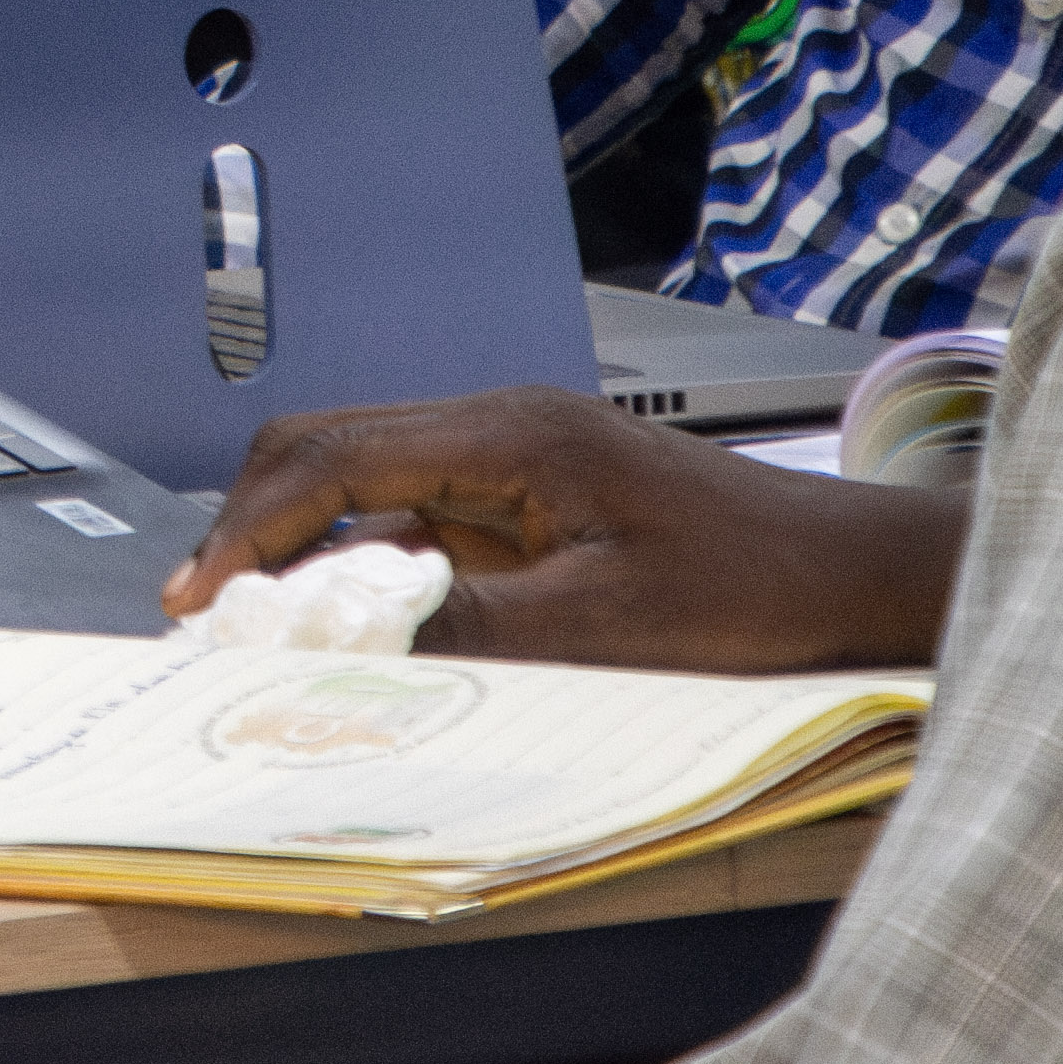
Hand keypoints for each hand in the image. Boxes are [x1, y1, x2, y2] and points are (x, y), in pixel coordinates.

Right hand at [169, 385, 965, 671]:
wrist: (857, 571)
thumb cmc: (757, 586)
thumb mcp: (613, 625)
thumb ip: (480, 626)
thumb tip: (354, 636)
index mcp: (508, 434)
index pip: (335, 457)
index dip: (256, 526)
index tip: (205, 594)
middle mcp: (495, 427)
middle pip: (326, 447)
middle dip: (253, 522)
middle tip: (206, 608)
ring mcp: (511, 458)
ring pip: (362, 478)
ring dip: (303, 542)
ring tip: (259, 618)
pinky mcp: (530, 496)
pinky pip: (414, 514)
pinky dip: (363, 560)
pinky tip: (351, 616)